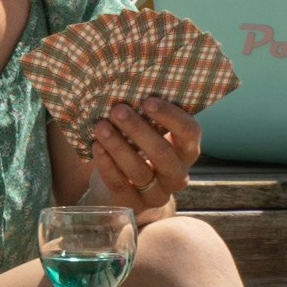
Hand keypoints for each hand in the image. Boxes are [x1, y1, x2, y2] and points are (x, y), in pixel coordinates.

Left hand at [61, 95, 201, 217]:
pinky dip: (107, 165)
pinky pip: (121, 186)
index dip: (171, 117)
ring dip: (119, 146)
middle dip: (139, 130)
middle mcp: (178, 174)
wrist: (122, 187)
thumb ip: (146, 114)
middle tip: (118, 110)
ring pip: (140, 171)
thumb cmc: (136, 147)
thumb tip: (126, 81)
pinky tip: (96, 147)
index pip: (190, 132)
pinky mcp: (134, 205)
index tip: (148, 100)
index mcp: (186, 150)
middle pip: (163, 154)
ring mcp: (157, 194)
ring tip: (100, 127)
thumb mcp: (147, 131)